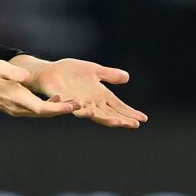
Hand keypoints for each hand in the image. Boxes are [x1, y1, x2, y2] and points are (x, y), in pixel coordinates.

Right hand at [0, 58, 75, 118]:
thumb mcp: (0, 67)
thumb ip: (14, 72)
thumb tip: (24, 76)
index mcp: (17, 99)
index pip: (42, 108)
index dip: (58, 108)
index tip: (72, 106)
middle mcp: (18, 108)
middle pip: (45, 113)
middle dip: (62, 109)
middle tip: (79, 104)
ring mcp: (16, 110)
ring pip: (40, 113)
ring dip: (55, 109)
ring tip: (71, 102)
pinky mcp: (14, 109)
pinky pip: (34, 111)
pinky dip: (47, 108)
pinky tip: (55, 100)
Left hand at [24, 58, 146, 129]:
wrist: (51, 72)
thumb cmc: (71, 72)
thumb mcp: (95, 71)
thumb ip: (109, 75)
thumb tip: (127, 77)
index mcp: (100, 96)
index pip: (118, 107)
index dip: (130, 113)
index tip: (144, 119)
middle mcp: (91, 103)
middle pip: (110, 114)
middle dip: (122, 120)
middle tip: (134, 125)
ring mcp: (78, 103)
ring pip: (94, 115)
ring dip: (106, 119)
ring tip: (117, 123)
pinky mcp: (64, 99)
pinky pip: (72, 106)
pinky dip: (81, 110)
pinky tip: (89, 111)